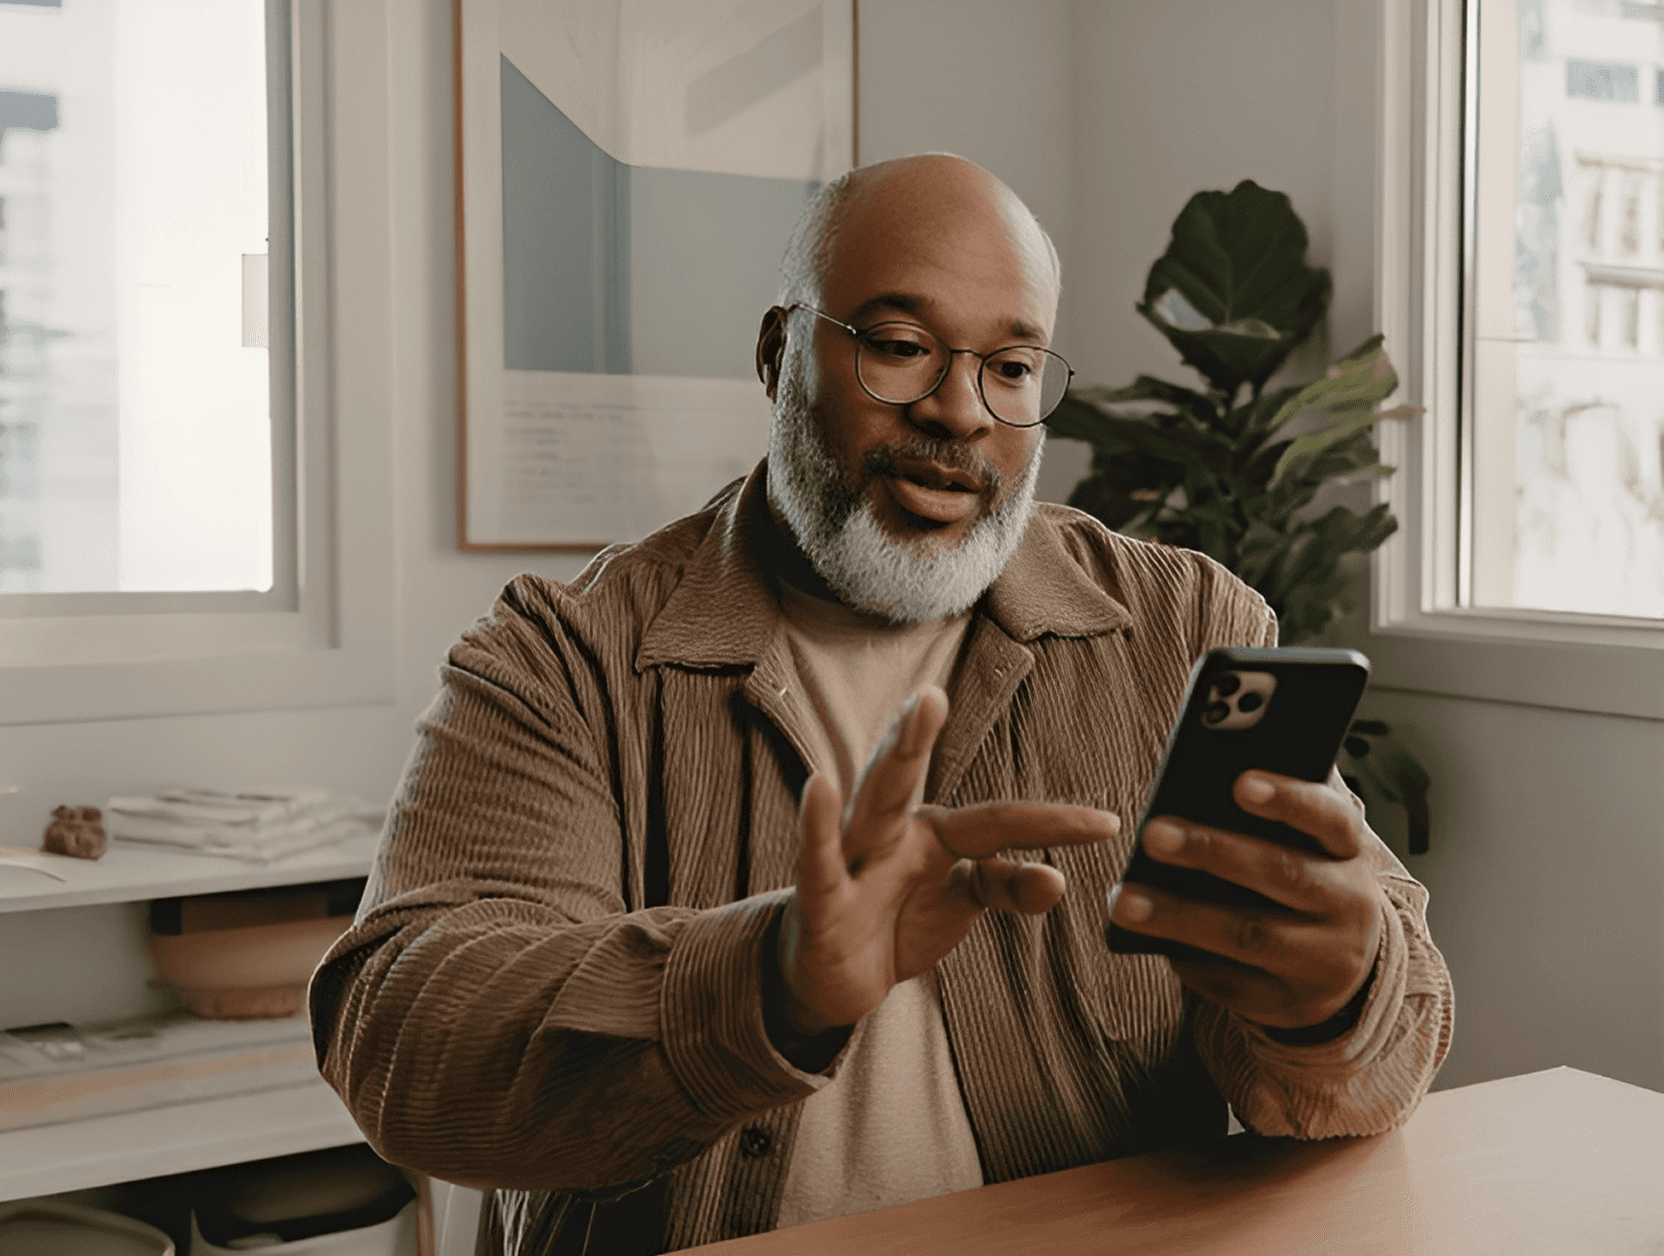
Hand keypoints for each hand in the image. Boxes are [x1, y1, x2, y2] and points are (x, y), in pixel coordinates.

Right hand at [778, 684, 1118, 1035]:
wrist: (835, 976)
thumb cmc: (899, 919)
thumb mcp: (962, 901)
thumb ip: (1006, 886)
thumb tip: (1056, 879)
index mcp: (931, 832)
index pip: (996, 821)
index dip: (1052, 823)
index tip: (1108, 824)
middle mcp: (891, 832)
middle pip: (908, 776)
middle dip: (919, 734)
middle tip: (933, 694)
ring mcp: (855, 860)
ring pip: (871, 803)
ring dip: (890, 757)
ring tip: (906, 713)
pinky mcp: (823, 899)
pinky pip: (821, 862)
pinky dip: (820, 826)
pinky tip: (823, 787)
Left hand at [1106, 770, 1382, 1030]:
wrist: (1340, 964)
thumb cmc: (1302, 873)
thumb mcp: (1305, 837)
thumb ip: (1276, 795)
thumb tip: (1227, 730)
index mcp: (1349, 852)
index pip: (1332, 819)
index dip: (1289, 800)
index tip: (1239, 782)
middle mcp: (1349, 907)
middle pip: (1283, 875)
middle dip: (1213, 852)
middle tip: (1152, 833)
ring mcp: (1323, 962)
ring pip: (1248, 935)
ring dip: (1179, 916)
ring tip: (1122, 899)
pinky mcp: (1289, 1003)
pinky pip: (1231, 982)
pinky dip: (1185, 958)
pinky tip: (1145, 939)